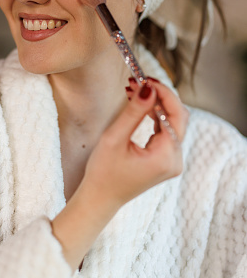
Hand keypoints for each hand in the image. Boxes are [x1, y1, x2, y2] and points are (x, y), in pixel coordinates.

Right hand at [51, 79, 187, 270]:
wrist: (99, 199)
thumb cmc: (103, 172)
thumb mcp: (115, 138)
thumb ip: (134, 111)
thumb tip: (148, 87)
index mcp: (166, 157)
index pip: (175, 114)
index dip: (163, 92)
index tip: (145, 78)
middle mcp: (175, 160)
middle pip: (178, 116)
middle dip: (160, 95)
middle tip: (139, 80)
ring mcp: (172, 160)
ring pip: (173, 121)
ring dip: (156, 103)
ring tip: (134, 88)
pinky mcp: (165, 159)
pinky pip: (166, 130)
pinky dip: (155, 115)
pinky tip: (141, 104)